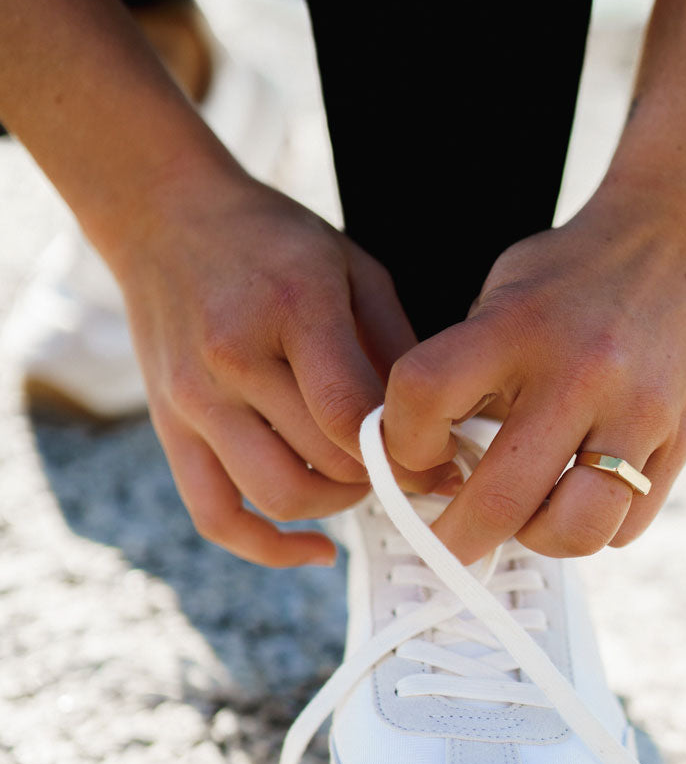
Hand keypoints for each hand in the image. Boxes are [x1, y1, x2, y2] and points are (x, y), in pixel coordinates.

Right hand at [114, 173, 452, 566]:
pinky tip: (317, 547)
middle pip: (325, 461)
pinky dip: (270, 548)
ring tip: (360, 481)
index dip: (408, 454)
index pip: (352, 415)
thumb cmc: (275, 242)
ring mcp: (194, 398)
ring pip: (280, 496)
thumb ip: (398, 349)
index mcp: (292, 308)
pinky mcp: (170, 429)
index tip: (439, 461)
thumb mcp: (355, 269)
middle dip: (383, 476)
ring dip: (338, 505)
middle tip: (407, 466)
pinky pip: (216, 516)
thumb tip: (442, 431)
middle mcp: (234, 357)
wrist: (165, 215)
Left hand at [382, 179, 685, 563]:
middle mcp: (579, 373)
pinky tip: (580, 495)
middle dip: (453, 542)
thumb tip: (424, 460)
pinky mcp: (681, 440)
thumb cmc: (577, 270)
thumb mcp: (506, 292)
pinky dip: (593, 526)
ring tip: (526, 518)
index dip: (400, 443)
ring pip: (572, 531)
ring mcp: (637, 413)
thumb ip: (467, 370)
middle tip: (443, 546)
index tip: (412, 454)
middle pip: (498, 501)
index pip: (424, 397)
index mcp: (517, 326)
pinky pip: (625, 526)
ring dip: (535, 540)